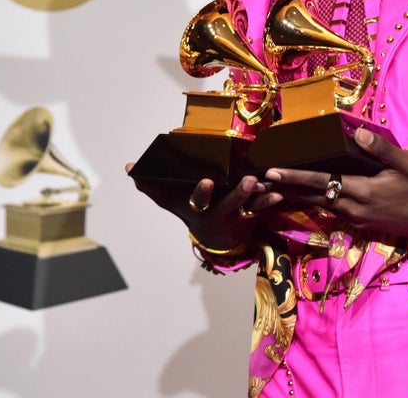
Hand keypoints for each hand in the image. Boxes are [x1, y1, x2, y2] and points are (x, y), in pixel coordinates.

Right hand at [125, 166, 281, 251]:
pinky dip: (269, 201)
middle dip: (237, 193)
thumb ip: (151, 185)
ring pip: (246, 207)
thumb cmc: (190, 210)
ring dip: (257, 196)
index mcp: (196, 207)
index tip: (207, 180)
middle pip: (227, 204)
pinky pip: (260, 210)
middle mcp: (215, 213)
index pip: (196, 199)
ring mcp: (233, 216)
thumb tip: (129, 168)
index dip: (201, 192)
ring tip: (266, 184)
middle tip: (249, 181)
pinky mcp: (248, 216)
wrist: (214, 239)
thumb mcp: (170, 201)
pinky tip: (278, 193)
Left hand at [263, 128, 407, 236]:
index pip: (322, 181)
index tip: (274, 172)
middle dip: (286, 189)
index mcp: (363, 191)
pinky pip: (329, 211)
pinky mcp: (358, 222)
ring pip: (318, 206)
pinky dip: (312, 203)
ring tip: (273, 188)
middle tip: (260, 181)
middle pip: (312, 197)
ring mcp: (355, 218)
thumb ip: (381, 149)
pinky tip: (301, 196)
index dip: (296, 177)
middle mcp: (354, 208)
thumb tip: (357, 133)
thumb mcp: (407, 163)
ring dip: (296, 197)